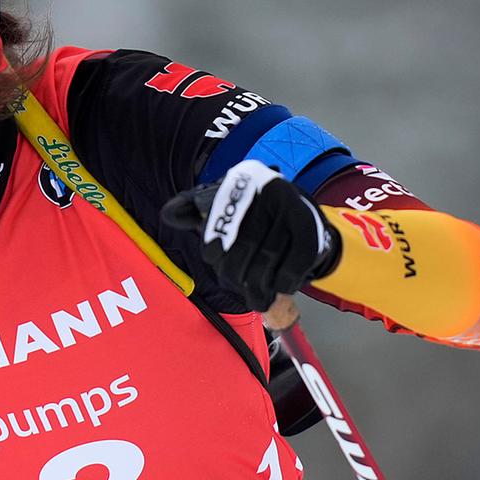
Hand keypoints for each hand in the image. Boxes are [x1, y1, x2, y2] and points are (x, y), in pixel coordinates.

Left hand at [160, 161, 339, 310]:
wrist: (299, 213)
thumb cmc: (251, 216)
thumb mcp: (219, 206)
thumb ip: (190, 209)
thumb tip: (168, 214)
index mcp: (240, 183)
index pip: (218, 229)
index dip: (215, 255)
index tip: (217, 262)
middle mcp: (266, 191)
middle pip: (241, 250)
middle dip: (237, 276)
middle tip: (238, 286)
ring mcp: (291, 208)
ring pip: (265, 262)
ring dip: (259, 287)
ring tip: (257, 296)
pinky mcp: (310, 228)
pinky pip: (292, 266)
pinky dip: (283, 284)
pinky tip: (278, 286)